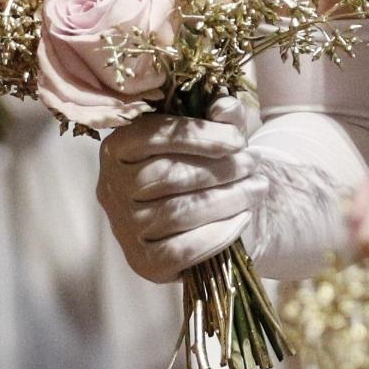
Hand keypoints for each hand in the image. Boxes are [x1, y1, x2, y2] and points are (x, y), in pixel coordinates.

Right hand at [95, 97, 261, 282]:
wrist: (209, 212)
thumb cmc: (206, 162)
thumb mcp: (215, 132)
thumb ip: (221, 115)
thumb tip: (225, 107)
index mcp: (118, 147)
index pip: (152, 136)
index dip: (199, 136)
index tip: (238, 139)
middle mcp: (111, 188)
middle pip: (165, 176)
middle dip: (218, 169)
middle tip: (253, 163)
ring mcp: (124, 228)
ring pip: (175, 212)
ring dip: (226, 198)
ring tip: (257, 187)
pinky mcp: (143, 262)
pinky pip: (181, 250)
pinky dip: (218, 233)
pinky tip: (243, 217)